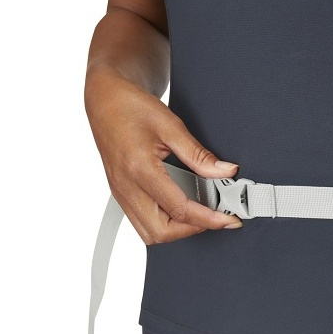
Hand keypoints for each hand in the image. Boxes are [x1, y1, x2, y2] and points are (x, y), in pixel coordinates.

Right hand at [84, 69, 244, 243]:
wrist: (104, 100)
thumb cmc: (131, 107)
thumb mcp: (171, 125)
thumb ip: (199, 154)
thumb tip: (224, 172)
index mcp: (139, 169)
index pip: (179, 209)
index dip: (209, 219)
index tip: (228, 219)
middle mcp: (126, 187)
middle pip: (161, 232)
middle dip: (191, 230)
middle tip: (214, 218)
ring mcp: (121, 193)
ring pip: (149, 233)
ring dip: (176, 230)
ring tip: (197, 215)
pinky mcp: (120, 193)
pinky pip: (140, 221)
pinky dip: (163, 223)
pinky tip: (178, 208)